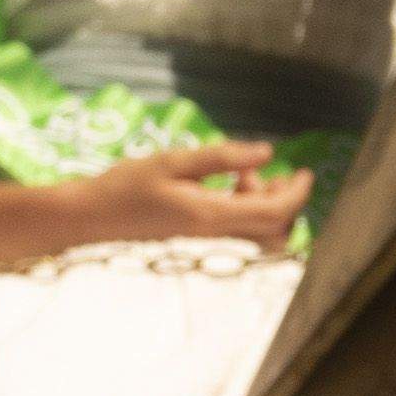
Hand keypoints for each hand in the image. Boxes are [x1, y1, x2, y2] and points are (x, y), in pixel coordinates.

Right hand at [69, 138, 306, 254]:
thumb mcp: (173, 162)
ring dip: (263, 204)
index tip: (306, 172)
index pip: (274, 213)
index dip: (298, 194)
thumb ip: (221, 158)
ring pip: (258, 235)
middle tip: (270, 173)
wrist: (90, 218)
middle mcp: (213, 236)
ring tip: (241, 175)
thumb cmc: (125, 186)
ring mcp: (205, 243)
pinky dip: (244, 208)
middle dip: (284, 201)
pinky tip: (225, 185)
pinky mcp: (196, 242)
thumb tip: (267, 152)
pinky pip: (237, 232)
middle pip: (275, 231)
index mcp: (210, 216)